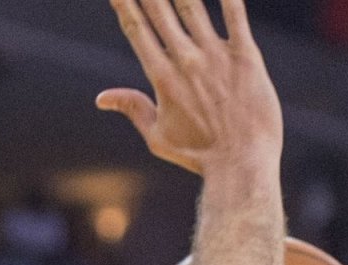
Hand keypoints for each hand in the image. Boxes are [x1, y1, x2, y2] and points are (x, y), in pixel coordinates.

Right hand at [99, 0, 282, 174]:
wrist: (241, 165)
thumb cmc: (198, 155)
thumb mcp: (157, 137)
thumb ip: (133, 108)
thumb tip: (102, 97)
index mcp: (161, 77)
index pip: (136, 28)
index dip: (123, 2)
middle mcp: (185, 60)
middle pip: (160, 9)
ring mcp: (216, 55)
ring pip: (192, 5)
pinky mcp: (246, 56)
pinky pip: (236, 14)